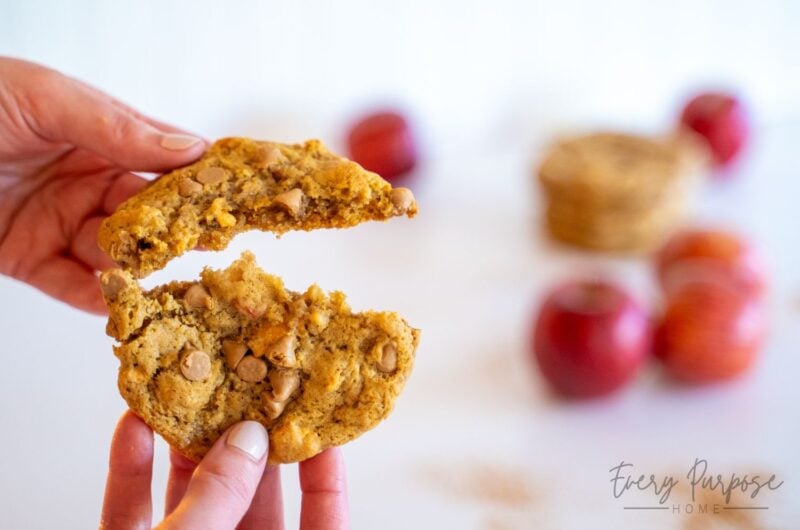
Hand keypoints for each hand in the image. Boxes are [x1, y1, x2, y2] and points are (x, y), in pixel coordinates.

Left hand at [0, 57, 206, 313]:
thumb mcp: (46, 99)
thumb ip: (115, 126)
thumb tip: (190, 147)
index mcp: (100, 136)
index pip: (164, 159)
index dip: (199, 178)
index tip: (233, 195)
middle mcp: (88, 182)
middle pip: (147, 213)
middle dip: (176, 230)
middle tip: (210, 243)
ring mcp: (60, 223)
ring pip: (115, 253)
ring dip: (138, 267)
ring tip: (162, 276)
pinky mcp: (28, 258)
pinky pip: (71, 284)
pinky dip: (96, 297)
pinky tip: (118, 301)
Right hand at [100, 411, 349, 528]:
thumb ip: (221, 497)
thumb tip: (248, 438)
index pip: (321, 527)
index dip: (325, 478)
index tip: (319, 428)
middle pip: (250, 500)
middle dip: (245, 444)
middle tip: (248, 390)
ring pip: (190, 500)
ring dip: (184, 447)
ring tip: (190, 392)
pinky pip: (133, 514)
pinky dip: (131, 472)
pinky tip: (132, 426)